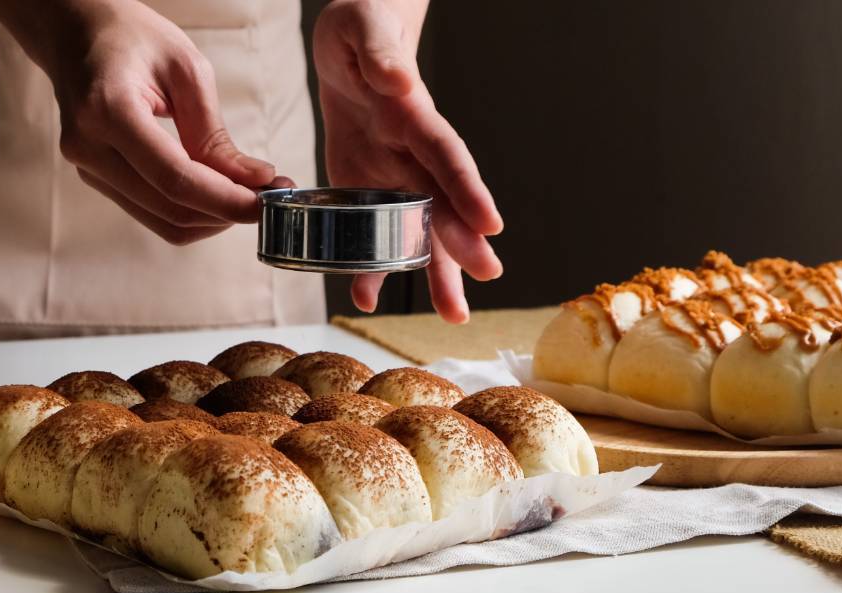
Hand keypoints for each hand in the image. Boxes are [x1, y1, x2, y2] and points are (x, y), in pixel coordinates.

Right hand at [0, 0, 273, 244]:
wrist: (76, 32)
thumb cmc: (131, 38)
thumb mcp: (185, 68)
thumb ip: (215, 133)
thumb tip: (253, 181)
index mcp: (108, 110)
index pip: (175, 178)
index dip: (225, 199)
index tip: (267, 201)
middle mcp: (88, 147)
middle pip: (169, 208)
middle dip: (225, 211)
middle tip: (269, 197)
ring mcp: (87, 168)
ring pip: (162, 221)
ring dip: (211, 217)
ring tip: (248, 194)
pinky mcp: (95, 177)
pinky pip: (151, 211)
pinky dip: (191, 210)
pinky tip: (217, 191)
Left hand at [313, 0, 503, 322]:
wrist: (351, 43)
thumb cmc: (360, 30)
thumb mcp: (361, 28)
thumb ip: (378, 52)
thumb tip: (396, 78)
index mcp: (413, 114)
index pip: (445, 155)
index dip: (466, 189)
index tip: (490, 225)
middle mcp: (412, 151)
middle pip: (443, 203)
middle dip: (462, 242)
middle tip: (485, 280)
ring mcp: (394, 173)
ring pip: (420, 229)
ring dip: (433, 272)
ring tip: (453, 315)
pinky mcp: (368, 186)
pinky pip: (373, 231)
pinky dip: (369, 266)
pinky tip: (366, 297)